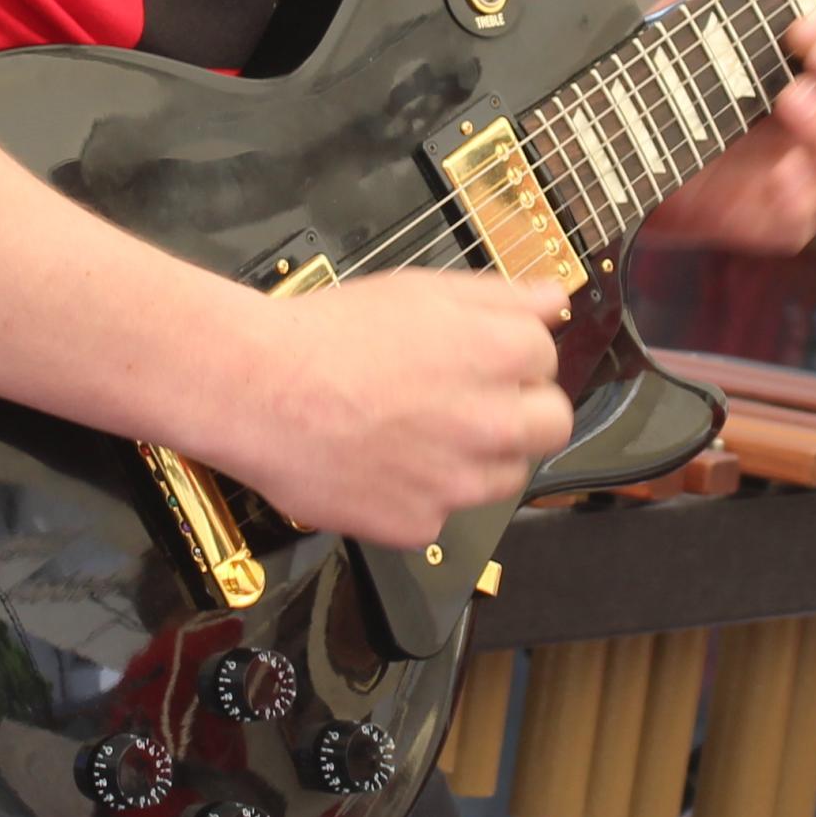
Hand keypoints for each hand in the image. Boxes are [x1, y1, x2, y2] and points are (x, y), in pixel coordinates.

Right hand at [186, 271, 575, 549]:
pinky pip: (441, 516)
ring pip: (502, 478)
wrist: (258, 388)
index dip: (511, 357)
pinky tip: (380, 466)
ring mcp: (459, 482)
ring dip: (476, 459)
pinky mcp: (420, 526)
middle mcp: (494, 423)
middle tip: (467, 404)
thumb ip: (502, 296)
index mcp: (502, 354)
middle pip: (549, 427)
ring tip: (416, 434)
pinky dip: (417, 497)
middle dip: (520, 414)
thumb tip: (556, 299)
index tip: (479, 359)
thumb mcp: (421, 290)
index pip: (547, 360)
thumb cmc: (329, 333)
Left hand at [640, 0, 815, 254]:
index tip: (815, 20)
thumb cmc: (671, 70)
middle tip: (812, 48)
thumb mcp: (704, 7)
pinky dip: (798, 199)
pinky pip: (804, 220)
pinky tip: (778, 175)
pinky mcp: (765, 218)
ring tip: (792, 100)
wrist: (603, 135)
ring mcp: (798, 175)